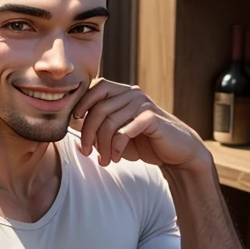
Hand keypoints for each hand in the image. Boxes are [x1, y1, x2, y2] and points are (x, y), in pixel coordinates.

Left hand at [71, 78, 209, 169]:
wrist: (175, 152)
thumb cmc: (144, 142)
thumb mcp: (117, 133)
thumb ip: (99, 125)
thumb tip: (73, 123)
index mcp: (123, 93)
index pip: (96, 88)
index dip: (82, 103)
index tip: (75, 123)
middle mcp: (132, 94)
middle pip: (99, 108)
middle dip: (88, 133)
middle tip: (87, 152)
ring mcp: (143, 104)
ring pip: (110, 122)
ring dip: (102, 146)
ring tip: (105, 160)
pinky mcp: (151, 118)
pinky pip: (124, 131)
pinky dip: (116, 147)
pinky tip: (116, 157)